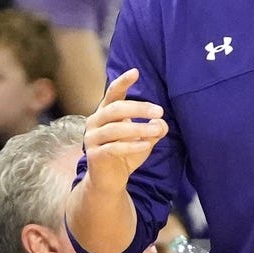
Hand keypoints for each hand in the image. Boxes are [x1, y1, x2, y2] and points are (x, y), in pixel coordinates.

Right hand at [83, 68, 167, 190]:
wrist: (110, 180)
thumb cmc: (127, 153)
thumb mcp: (145, 138)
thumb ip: (154, 128)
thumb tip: (161, 122)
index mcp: (106, 112)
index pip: (113, 93)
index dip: (123, 82)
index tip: (135, 72)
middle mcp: (95, 122)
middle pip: (116, 109)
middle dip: (139, 108)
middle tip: (160, 110)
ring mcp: (92, 138)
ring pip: (115, 129)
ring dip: (139, 128)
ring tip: (156, 129)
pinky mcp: (94, 155)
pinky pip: (113, 148)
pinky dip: (131, 145)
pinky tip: (146, 145)